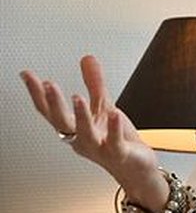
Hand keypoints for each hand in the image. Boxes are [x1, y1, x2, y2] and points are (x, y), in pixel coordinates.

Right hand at [20, 56, 168, 210]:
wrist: (135, 167)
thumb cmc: (116, 140)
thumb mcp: (104, 107)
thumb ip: (95, 83)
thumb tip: (86, 59)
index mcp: (74, 128)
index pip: (51, 110)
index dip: (38, 94)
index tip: (27, 75)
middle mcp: (81, 139)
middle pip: (62, 122)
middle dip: (53, 103)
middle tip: (47, 84)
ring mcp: (99, 147)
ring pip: (84, 133)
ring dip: (79, 115)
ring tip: (76, 97)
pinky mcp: (118, 153)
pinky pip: (114, 141)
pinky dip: (114, 128)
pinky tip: (115, 114)